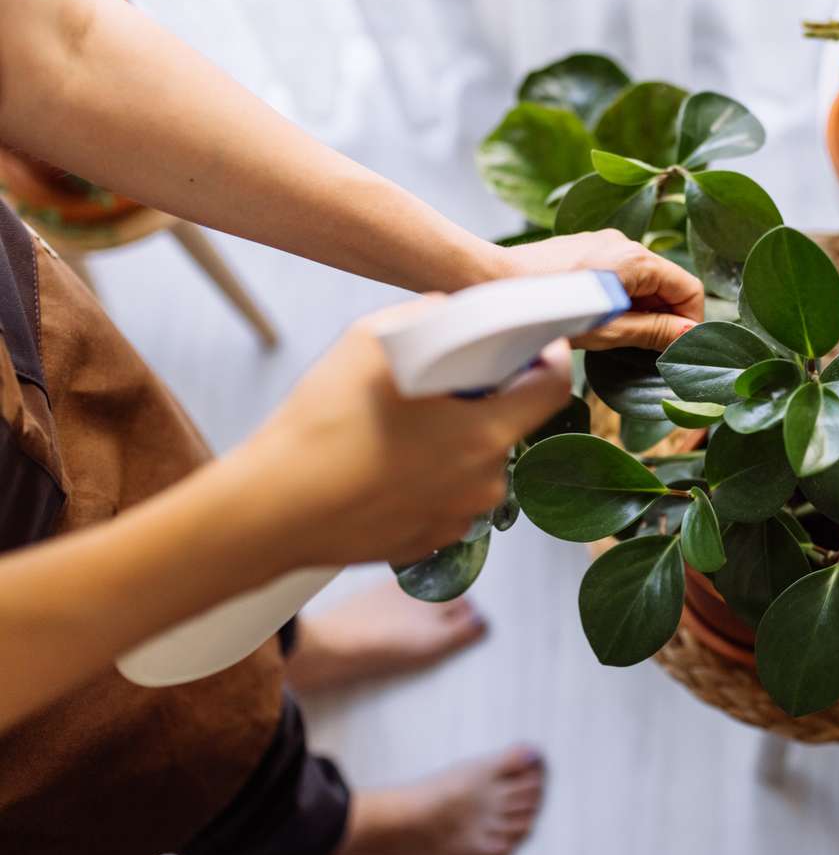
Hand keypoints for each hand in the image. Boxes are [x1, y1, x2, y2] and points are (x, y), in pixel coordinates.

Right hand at [234, 299, 571, 569]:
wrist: (272, 511)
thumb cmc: (323, 425)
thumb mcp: (372, 342)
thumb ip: (429, 319)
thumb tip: (454, 314)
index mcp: (487, 433)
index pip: (551, 388)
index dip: (545, 357)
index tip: (530, 344)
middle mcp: (486, 481)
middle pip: (508, 424)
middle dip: (483, 398)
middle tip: (434, 383)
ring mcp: (461, 517)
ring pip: (474, 461)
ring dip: (452, 439)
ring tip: (395, 427)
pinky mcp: (432, 540)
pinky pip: (446, 494)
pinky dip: (428, 476)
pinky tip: (382, 465)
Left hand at [497, 230, 703, 350]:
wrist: (495, 283)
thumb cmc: (551, 310)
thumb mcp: (609, 329)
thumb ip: (654, 331)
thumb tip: (690, 334)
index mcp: (637, 259)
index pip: (689, 289)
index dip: (690, 322)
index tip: (676, 348)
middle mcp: (625, 242)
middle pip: (667, 283)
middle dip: (664, 316)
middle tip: (645, 348)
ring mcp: (603, 242)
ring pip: (642, 280)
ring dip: (641, 309)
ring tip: (616, 334)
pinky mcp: (584, 248)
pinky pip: (618, 274)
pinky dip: (620, 298)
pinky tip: (597, 317)